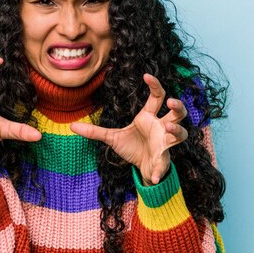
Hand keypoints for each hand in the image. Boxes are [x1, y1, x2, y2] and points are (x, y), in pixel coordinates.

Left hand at [70, 73, 187, 185]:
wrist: (139, 168)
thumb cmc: (131, 147)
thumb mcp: (111, 138)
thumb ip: (95, 132)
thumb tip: (71, 126)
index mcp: (149, 117)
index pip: (157, 96)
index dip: (155, 85)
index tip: (147, 76)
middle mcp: (161, 127)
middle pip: (177, 112)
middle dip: (177, 106)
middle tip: (171, 102)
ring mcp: (166, 142)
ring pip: (182, 132)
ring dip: (178, 130)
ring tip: (170, 128)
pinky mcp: (164, 159)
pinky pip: (164, 163)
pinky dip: (157, 171)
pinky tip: (151, 176)